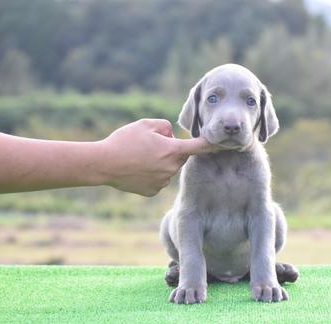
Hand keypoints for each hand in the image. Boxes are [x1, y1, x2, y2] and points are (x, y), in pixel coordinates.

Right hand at [98, 119, 216, 195]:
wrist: (102, 164)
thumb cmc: (124, 141)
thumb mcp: (145, 124)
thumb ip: (165, 126)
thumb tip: (171, 136)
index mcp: (172, 151)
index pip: (200, 147)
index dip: (214, 145)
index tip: (227, 145)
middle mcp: (171, 169)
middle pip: (179, 157)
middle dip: (171, 151)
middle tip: (150, 146)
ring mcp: (162, 182)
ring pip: (168, 169)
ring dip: (160, 163)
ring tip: (138, 158)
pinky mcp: (152, 191)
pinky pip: (157, 180)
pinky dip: (150, 175)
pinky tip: (136, 170)